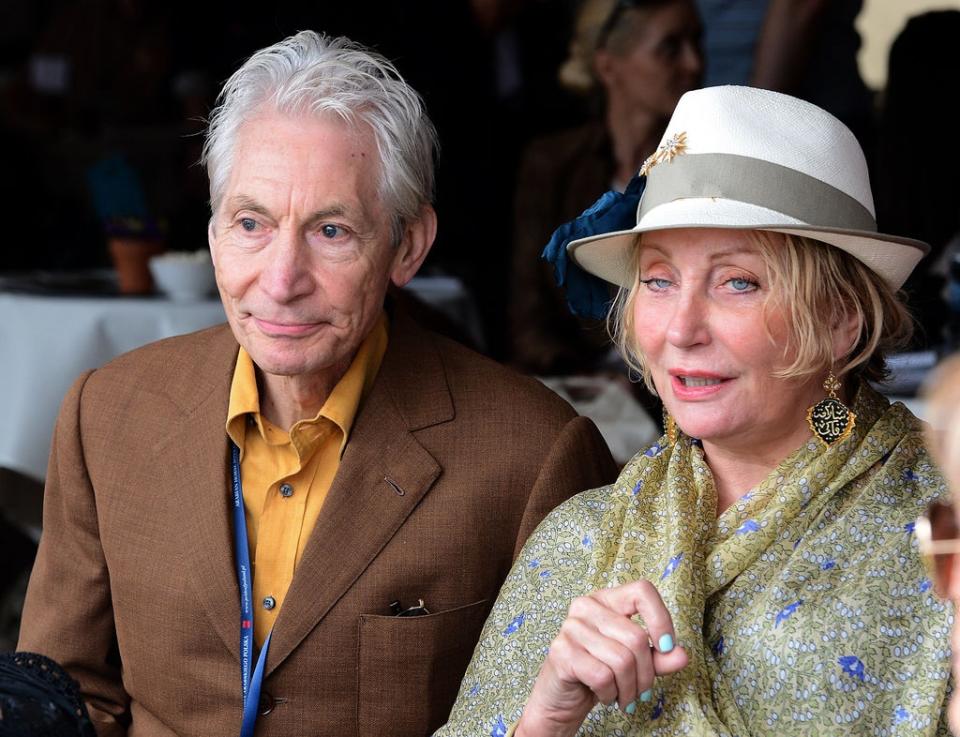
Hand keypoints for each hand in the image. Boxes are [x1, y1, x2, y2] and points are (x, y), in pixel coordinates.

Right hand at [516, 580, 688, 736]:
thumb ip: (659, 657)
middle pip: (636, 637)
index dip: (661, 619)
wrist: (561, 698)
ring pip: (622, 660)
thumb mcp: (635, 664)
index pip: (642, 591)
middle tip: (642, 692)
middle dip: (646, 674)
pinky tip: (605, 696)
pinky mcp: (561, 652)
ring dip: (630, 689)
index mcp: (606, 599)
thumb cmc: (600, 673)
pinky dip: (610, 694)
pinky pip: (602, 675)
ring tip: (625, 697)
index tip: (666, 648)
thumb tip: (682, 655)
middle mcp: (586, 606)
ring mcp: (570, 627)